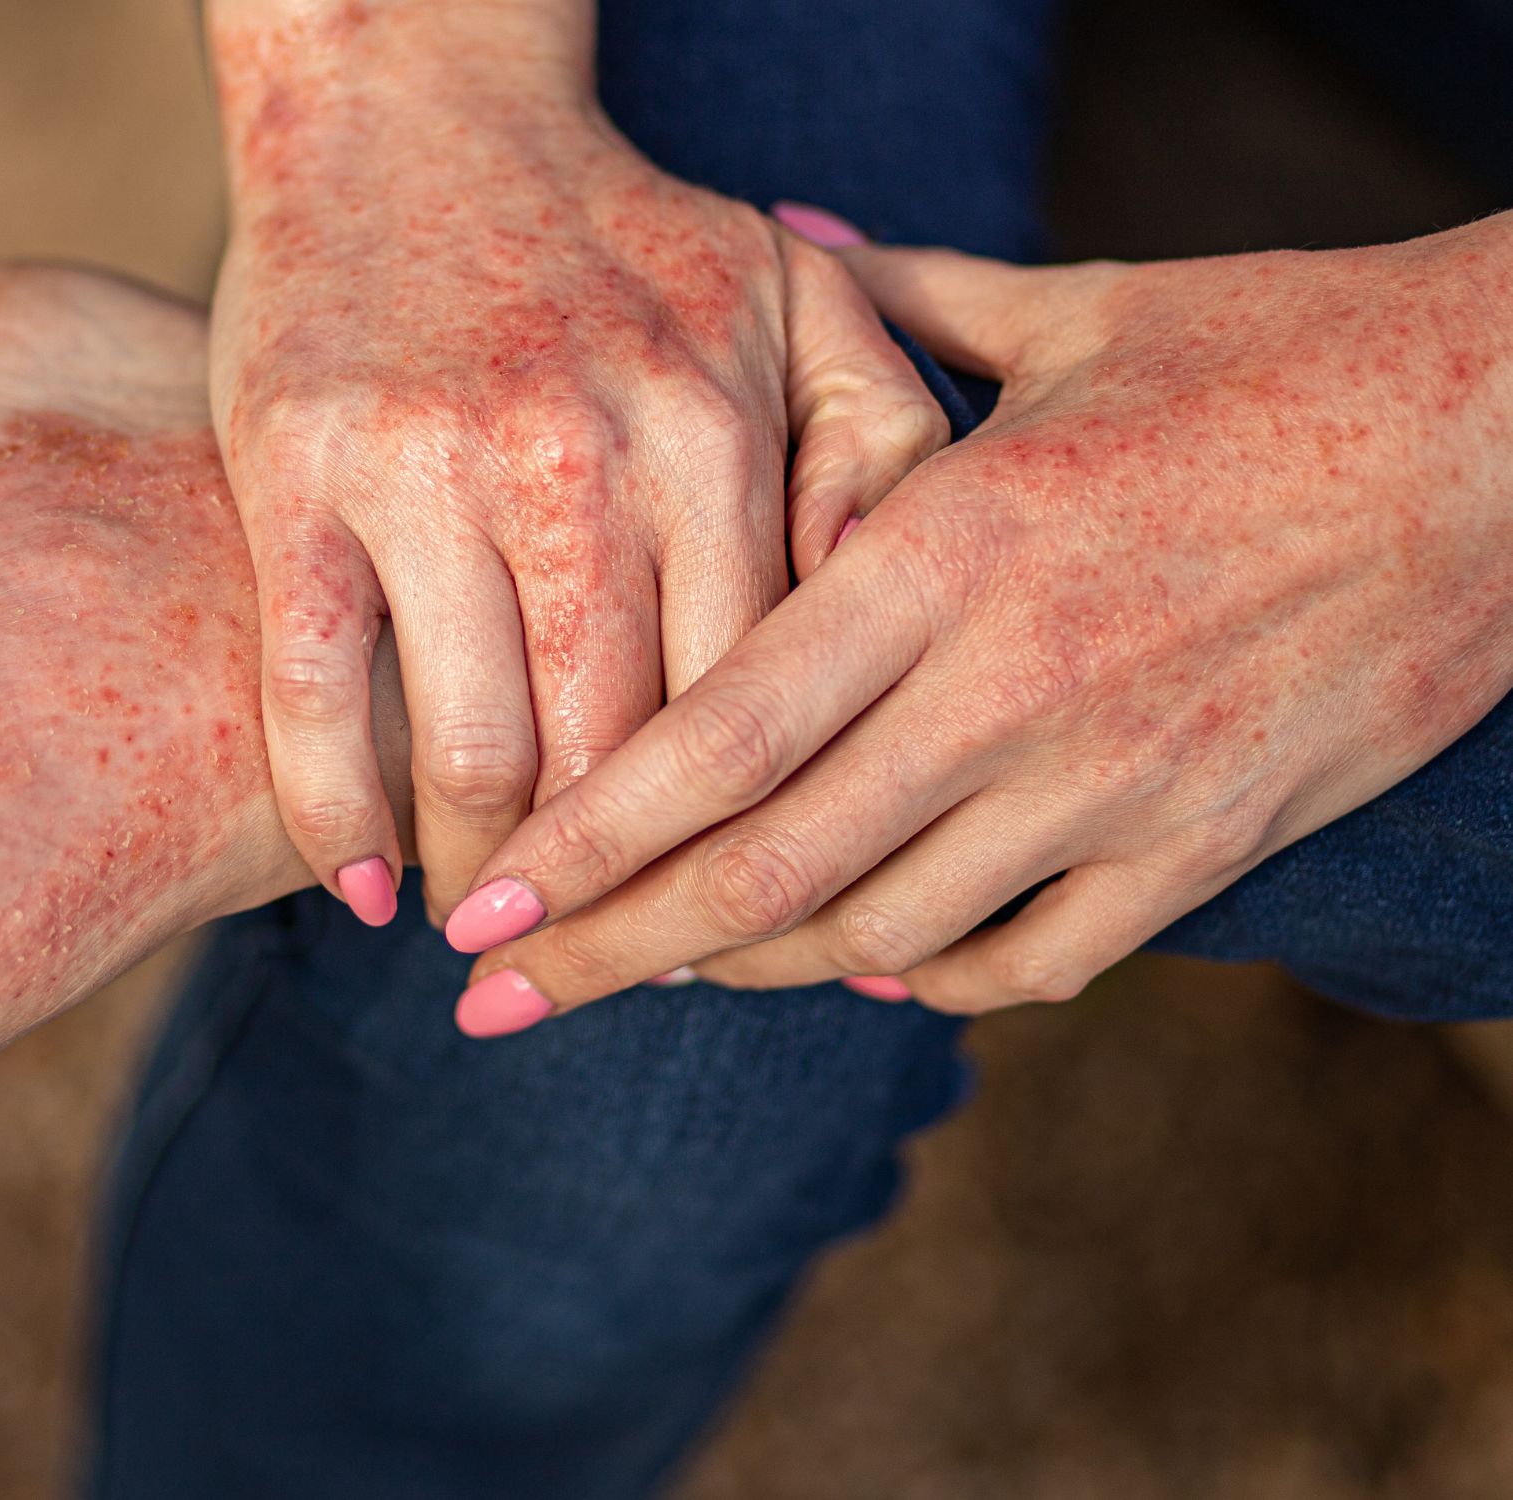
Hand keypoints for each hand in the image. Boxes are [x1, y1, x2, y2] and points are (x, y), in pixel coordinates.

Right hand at [206, 0, 944, 923]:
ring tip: (490, 925)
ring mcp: (431, 470)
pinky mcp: (300, 478)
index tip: (731, 925)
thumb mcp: (794, 299)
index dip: (744, 844)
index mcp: (718, 432)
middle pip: (620, 756)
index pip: (755, 706)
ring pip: (476, 750)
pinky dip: (337, 817)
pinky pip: (318, 695)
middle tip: (611, 961)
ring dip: (485, 876)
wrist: (408, 112)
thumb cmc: (616, 237)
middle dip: (621, 897)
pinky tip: (364, 889)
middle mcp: (584, 458)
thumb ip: (879, 446)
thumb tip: (890, 641)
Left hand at [445, 207, 1512, 1032]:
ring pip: (885, 931)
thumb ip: (902, 307)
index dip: (583, 837)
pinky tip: (874, 960)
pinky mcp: (1211, 842)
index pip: (718, 735)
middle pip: (766, 868)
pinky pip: (1036, 956)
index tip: (478, 907)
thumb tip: (784, 236)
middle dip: (609, 951)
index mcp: (952, 552)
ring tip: (660, 964)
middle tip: (499, 1005)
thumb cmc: (1281, 357)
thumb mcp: (1076, 314)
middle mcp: (1014, 687)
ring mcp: (1117, 782)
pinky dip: (933, 973)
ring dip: (756, 962)